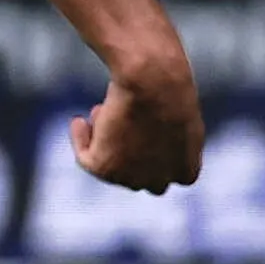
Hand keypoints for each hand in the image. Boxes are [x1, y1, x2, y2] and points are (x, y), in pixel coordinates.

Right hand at [71, 52, 203, 192]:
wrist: (154, 81)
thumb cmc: (171, 87)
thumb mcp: (179, 113)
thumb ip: (166, 134)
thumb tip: (143, 136)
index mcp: (186, 171)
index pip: (165, 173)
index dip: (152, 151)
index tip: (140, 130)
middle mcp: (159, 182)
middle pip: (137, 173)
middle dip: (128, 151)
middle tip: (118, 124)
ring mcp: (132, 179)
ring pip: (111, 164)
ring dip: (105, 141)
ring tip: (101, 110)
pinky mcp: (105, 169)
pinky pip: (85, 158)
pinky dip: (80, 140)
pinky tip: (78, 121)